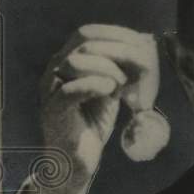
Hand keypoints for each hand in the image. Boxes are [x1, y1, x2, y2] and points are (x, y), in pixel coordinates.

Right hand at [34, 24, 158, 193]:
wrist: (75, 160)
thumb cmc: (91, 123)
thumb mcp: (110, 90)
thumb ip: (120, 70)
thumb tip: (144, 48)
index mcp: (65, 62)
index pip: (86, 33)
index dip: (116, 34)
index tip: (141, 44)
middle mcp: (54, 71)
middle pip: (84, 42)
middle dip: (118, 51)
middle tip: (138, 67)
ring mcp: (50, 90)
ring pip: (76, 61)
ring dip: (107, 68)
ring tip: (120, 85)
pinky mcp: (53, 111)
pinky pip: (70, 90)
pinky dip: (95, 85)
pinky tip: (110, 91)